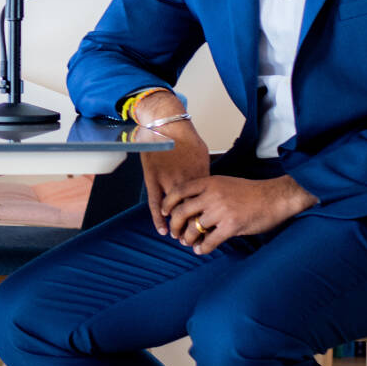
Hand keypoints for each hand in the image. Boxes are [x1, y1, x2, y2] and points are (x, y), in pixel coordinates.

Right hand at [131, 93, 210, 237]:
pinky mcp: (153, 179)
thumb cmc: (185, 138)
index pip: (207, 204)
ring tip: (182, 239)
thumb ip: (205, 173)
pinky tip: (163, 230)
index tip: (213, 231)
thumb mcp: (202, 155)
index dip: (210, 219)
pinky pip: (156, 203)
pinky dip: (159, 218)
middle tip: (198, 241)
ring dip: (179, 226)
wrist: (166, 124)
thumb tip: (211, 187)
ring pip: (176, 209)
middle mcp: (185, 181)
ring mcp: (168, 181)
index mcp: (200, 176)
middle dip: (196, 227)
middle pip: (193, 210)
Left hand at [160, 175, 317, 254]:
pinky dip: (202, 248)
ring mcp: (222, 211)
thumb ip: (207, 191)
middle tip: (175, 233)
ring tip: (188, 242)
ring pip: (194, 228)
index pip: (179, 191)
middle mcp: (213, 195)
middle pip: (181, 212)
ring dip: (188, 238)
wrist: (275, 197)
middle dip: (174, 225)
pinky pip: (210, 241)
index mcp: (210, 182)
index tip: (164, 212)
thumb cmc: (251, 192)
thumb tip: (189, 204)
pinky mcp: (232, 226)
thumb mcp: (225, 183)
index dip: (167, 203)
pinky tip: (201, 250)